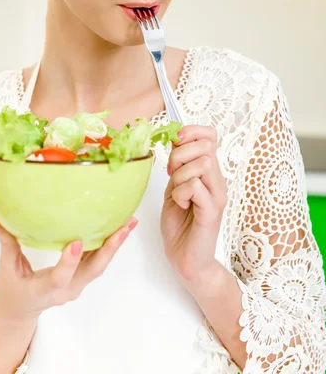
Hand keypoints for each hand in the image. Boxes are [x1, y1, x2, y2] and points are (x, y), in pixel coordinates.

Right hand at [0, 216, 137, 322]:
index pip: (60, 277)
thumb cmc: (12, 291)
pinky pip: (98, 261)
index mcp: (45, 290)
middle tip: (125, 226)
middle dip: (111, 248)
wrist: (20, 312)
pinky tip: (120, 227)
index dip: (69, 261)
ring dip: (116, 244)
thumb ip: (6, 243)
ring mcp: (77, 284)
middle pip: (93, 269)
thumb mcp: (6, 269)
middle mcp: (67, 289)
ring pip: (100, 265)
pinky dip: (110, 245)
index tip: (78, 242)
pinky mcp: (81, 277)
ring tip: (130, 222)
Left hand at [161, 125, 226, 283]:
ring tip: (177, 193)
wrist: (185, 258)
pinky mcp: (212, 210)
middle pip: (205, 145)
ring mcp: (218, 195)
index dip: (190, 132)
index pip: (210, 135)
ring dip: (180, 176)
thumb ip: (177, 166)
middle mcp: (218, 180)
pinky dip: (181, 193)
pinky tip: (182, 205)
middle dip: (180, 154)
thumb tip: (174, 139)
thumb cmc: (180, 223)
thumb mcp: (174, 186)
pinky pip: (195, 186)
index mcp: (209, 172)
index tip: (174, 146)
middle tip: (172, 174)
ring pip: (201, 164)